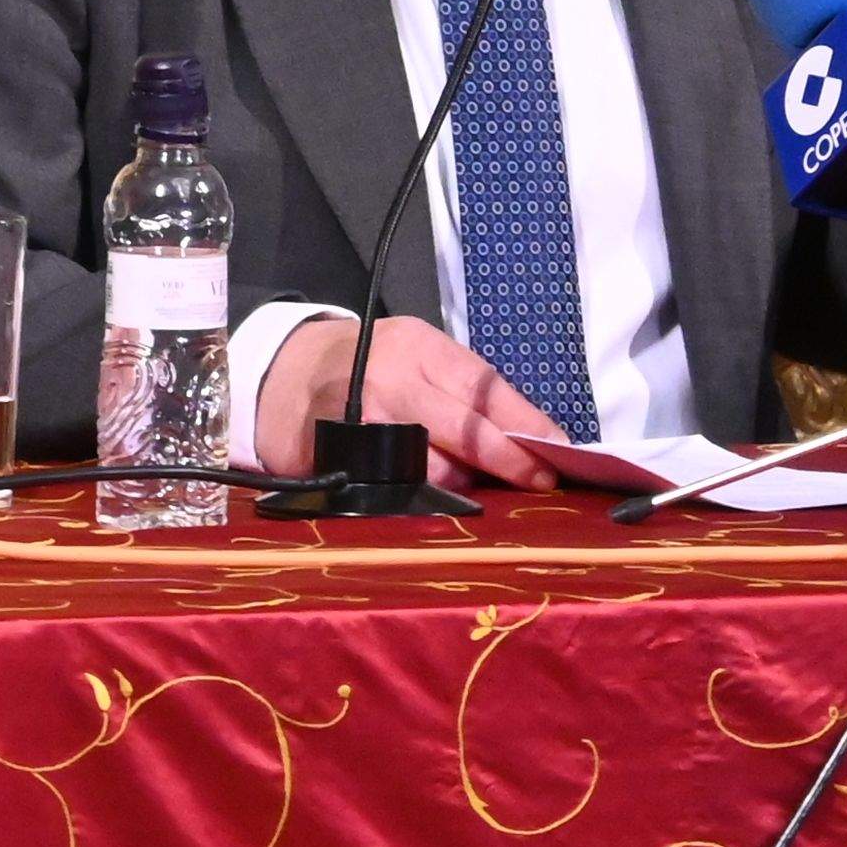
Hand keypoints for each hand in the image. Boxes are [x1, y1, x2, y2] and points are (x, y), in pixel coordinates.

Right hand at [254, 315, 572, 491]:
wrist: (288, 375)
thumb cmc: (372, 368)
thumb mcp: (417, 356)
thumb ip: (462, 389)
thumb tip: (528, 436)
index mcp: (419, 347)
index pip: (483, 385)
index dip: (524, 421)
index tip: (558, 448)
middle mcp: (391, 380)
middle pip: (464, 427)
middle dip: (507, 460)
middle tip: (539, 481)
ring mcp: (363, 421)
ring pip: (432, 465)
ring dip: (465, 484)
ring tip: (480, 490)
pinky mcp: (341, 458)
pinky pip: (395, 487)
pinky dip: (423, 497)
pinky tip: (436, 499)